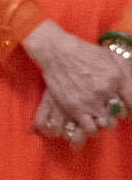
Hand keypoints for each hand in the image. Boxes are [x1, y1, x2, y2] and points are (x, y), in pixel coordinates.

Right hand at [23, 19, 129, 145]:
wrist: (56, 51)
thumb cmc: (83, 52)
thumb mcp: (109, 57)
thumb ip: (124, 74)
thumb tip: (130, 92)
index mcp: (116, 77)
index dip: (130, 106)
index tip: (126, 106)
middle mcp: (105, 90)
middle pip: (120, 113)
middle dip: (116, 111)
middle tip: (109, 107)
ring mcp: (89, 100)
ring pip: (106, 123)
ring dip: (104, 121)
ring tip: (100, 116)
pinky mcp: (74, 107)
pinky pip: (90, 128)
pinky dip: (91, 127)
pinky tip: (88, 119)